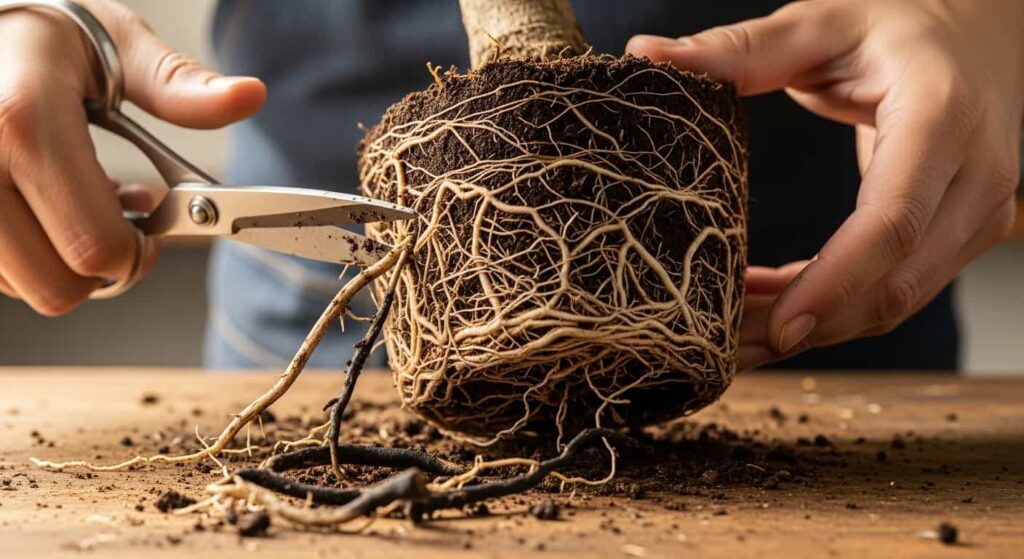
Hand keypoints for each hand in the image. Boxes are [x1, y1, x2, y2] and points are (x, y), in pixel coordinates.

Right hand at [0, 0, 264, 314]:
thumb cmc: (44, 36)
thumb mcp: (117, 45)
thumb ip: (180, 85)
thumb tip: (248, 96)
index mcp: (24, 122)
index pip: (95, 246)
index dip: (137, 252)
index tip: (149, 225)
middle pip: (58, 287)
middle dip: (103, 265)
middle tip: (117, 221)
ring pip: (23, 287)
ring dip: (59, 259)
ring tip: (71, 201)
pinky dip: (24, 254)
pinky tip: (39, 205)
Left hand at [627, 0, 1023, 369]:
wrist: (983, 32)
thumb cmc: (900, 24)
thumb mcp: (819, 23)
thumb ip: (738, 49)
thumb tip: (646, 55)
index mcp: (943, 115)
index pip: (893, 221)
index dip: (835, 283)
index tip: (779, 326)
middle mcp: (977, 174)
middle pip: (896, 280)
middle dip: (810, 324)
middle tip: (726, 344)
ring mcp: (981, 211)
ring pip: (898, 299)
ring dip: (816, 327)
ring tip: (734, 334)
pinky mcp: (966, 233)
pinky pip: (897, 289)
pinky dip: (834, 308)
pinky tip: (772, 307)